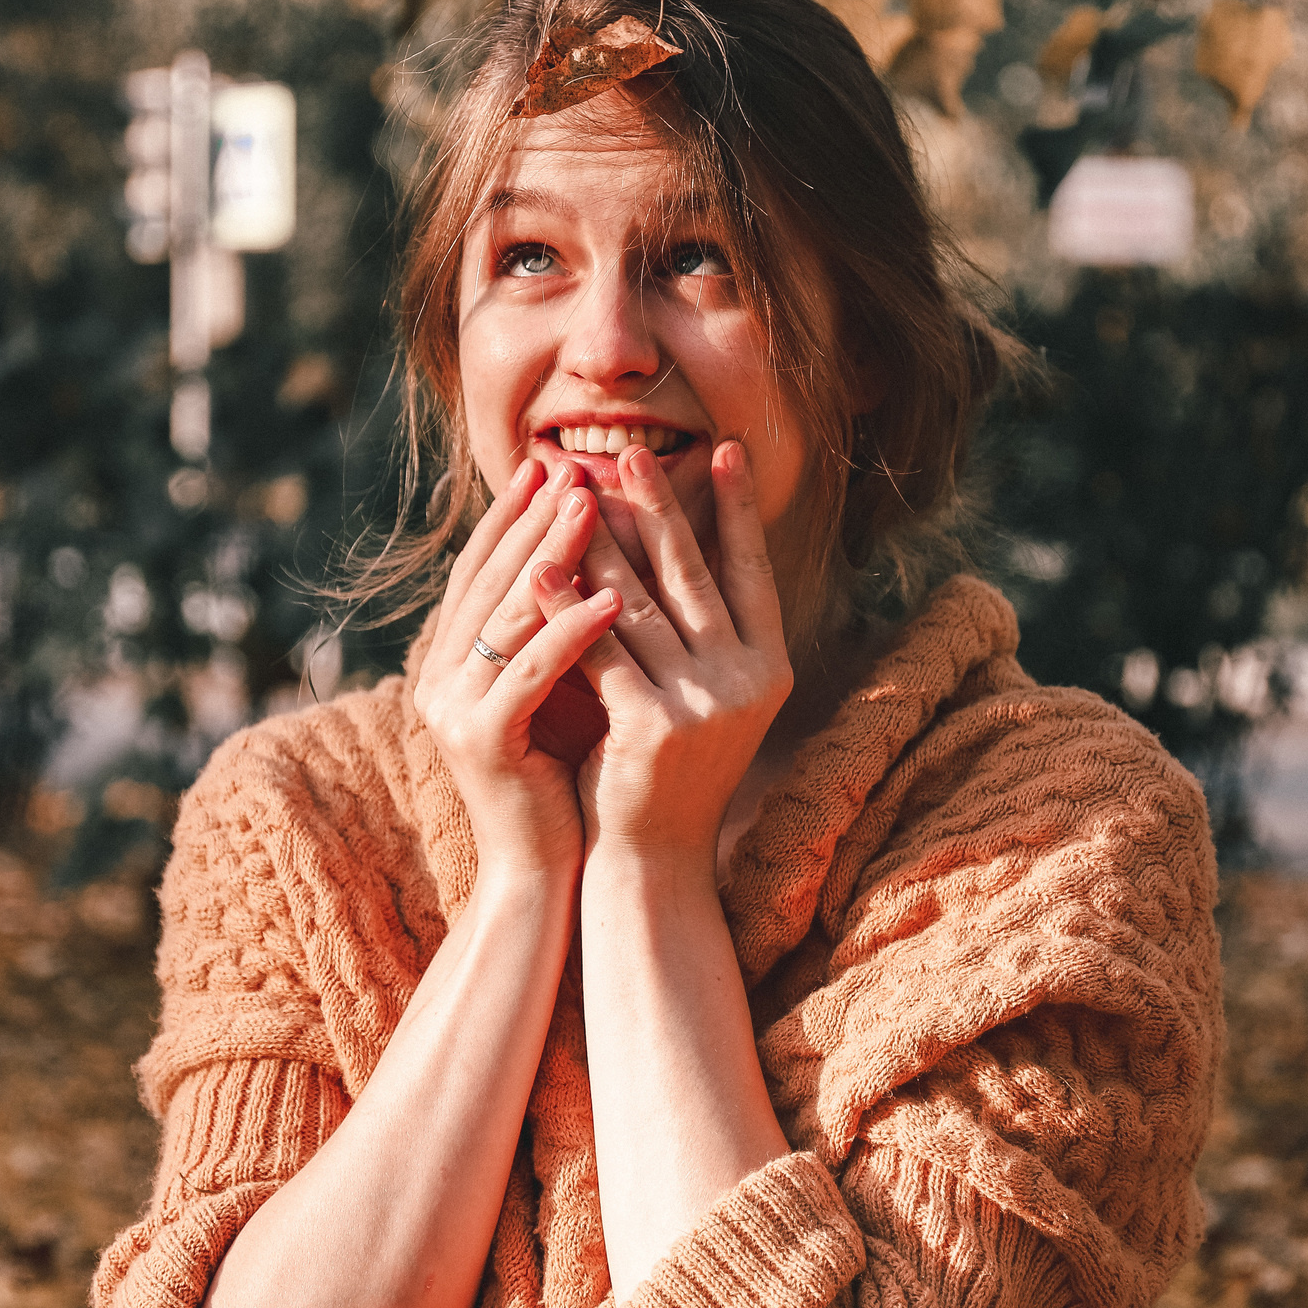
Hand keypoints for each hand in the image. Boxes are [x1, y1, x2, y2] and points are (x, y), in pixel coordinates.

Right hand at [411, 458, 622, 875]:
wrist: (545, 867)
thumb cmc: (564, 772)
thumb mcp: (561, 682)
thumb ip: (559, 623)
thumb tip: (596, 550)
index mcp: (450, 659)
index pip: (482, 570)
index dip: (512, 516)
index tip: (550, 465)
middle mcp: (438, 676)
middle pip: (491, 579)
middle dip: (534, 519)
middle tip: (573, 465)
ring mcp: (452, 708)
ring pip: (507, 614)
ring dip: (554, 555)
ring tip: (595, 506)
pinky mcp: (480, 740)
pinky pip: (531, 672)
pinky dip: (570, 632)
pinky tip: (612, 600)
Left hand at [569, 440, 792, 866]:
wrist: (652, 858)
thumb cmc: (667, 768)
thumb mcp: (699, 691)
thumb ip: (696, 626)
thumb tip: (670, 531)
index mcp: (770, 667)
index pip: (753, 571)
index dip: (738, 509)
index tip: (726, 448)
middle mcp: (748, 681)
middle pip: (695, 576)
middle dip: (660, 506)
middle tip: (632, 451)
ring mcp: (705, 706)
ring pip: (640, 606)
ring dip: (601, 542)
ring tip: (575, 491)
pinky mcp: (653, 727)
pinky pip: (600, 650)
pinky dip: (565, 606)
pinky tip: (537, 569)